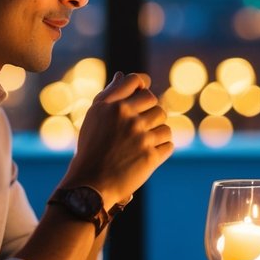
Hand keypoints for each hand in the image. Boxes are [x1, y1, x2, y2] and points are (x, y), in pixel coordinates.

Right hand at [64, 72, 172, 205]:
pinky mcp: (151, 156)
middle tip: (141, 126)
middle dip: (151, 113)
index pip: (136, 80)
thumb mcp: (94, 117)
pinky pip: (169, 145)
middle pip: (155, 103)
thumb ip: (110, 94)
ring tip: (143, 143)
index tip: (142, 94)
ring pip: (164, 125)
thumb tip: (122, 75)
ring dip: (157, 133)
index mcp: (112, 105)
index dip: (142, 85)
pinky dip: (161, 149)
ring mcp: (141, 137)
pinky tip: (148, 154)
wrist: (90, 184)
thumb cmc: (91, 148)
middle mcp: (127, 118)